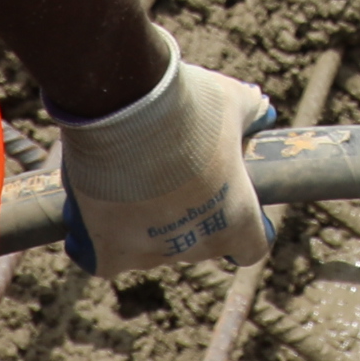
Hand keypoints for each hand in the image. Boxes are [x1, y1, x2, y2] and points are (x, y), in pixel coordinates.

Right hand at [55, 30, 274, 273]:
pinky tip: (96, 214)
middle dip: (190, 214)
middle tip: (172, 174)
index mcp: (236, 217)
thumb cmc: (186, 105)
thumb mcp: (231, 101)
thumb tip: (263, 114)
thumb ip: (251, 111)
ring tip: (129, 180)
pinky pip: (108, 259)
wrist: (124, 108)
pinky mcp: (109, 253)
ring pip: (153, 248)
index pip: (251, 246)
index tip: (229, 202)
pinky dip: (101, 241)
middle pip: (199, 244)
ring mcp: (151, 253)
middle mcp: (197, 244)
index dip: (244, 228)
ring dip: (146, 224)